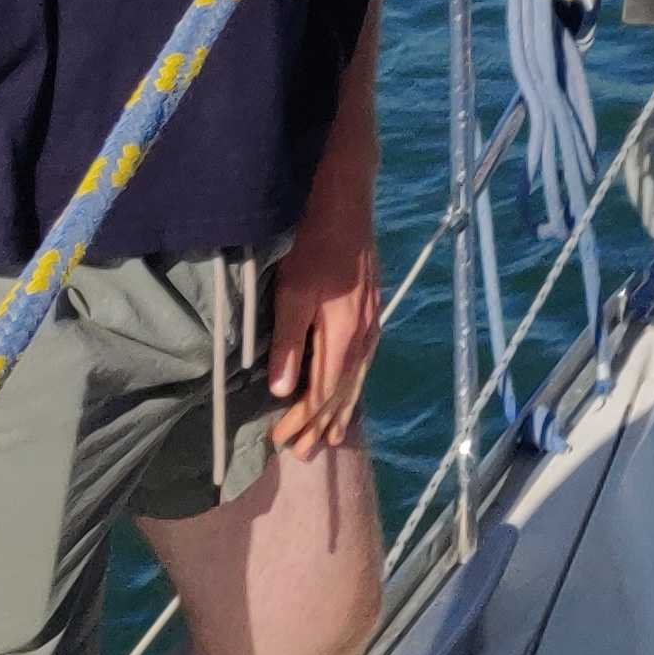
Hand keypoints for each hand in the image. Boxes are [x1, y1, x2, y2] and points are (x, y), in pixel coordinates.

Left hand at [264, 202, 383, 453]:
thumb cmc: (314, 243)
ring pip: (358, 377)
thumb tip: (284, 391)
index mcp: (343, 334)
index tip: (281, 442)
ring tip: (332, 436)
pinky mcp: (372, 307)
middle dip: (321, 424)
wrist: (347, 201)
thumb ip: (289, 342)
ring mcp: (371, 320)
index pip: (322, 392)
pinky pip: (365, 360)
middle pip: (343, 391)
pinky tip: (351, 386)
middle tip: (304, 453)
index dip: (302, 420)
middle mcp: (363, 334)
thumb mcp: (292, 291)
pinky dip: (354, 383)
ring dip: (341, 409)